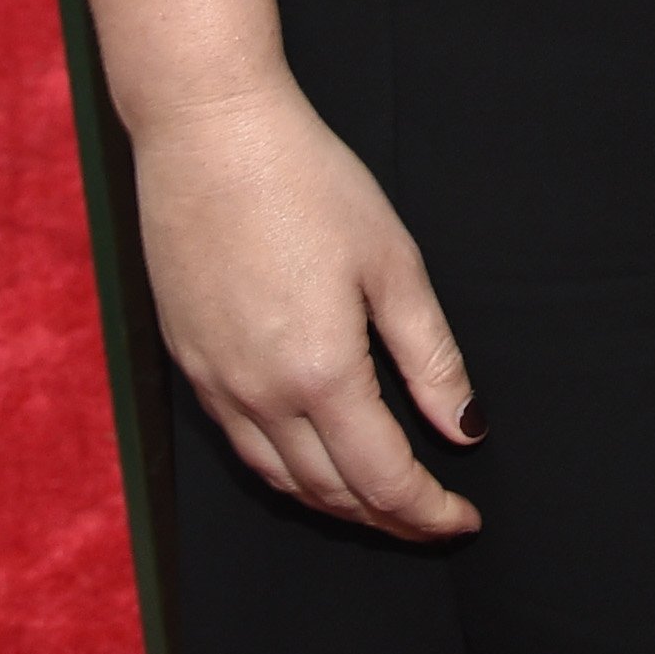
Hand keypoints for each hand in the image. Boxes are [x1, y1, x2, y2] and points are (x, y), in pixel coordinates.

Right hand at [133, 69, 485, 538]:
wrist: (209, 133)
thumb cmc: (310, 182)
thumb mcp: (392, 263)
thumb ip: (431, 358)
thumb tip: (466, 428)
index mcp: (321, 373)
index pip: (383, 480)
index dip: (429, 511)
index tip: (464, 521)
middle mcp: (260, 395)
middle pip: (331, 494)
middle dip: (388, 519)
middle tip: (433, 519)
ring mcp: (216, 384)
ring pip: (281, 481)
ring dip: (337, 505)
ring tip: (383, 503)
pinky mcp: (188, 364)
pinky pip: (242, 447)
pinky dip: (287, 472)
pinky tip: (316, 459)